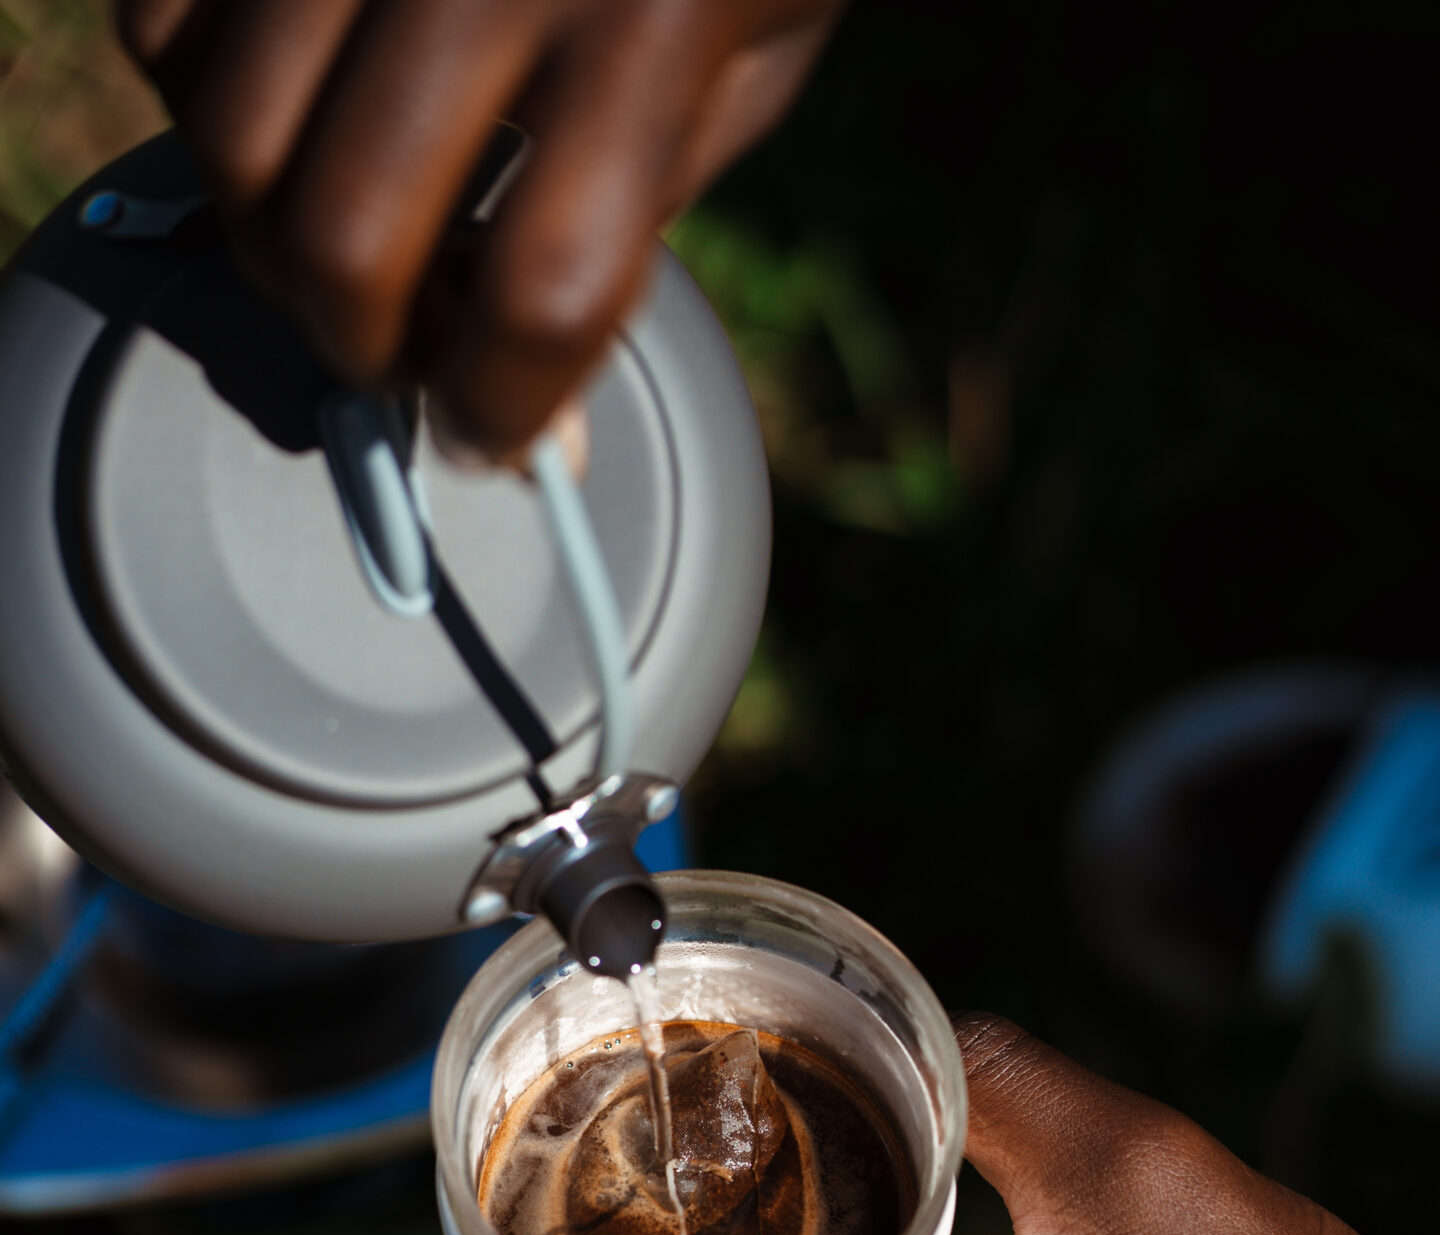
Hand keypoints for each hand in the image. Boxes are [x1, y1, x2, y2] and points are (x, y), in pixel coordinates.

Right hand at [116, 0, 842, 453]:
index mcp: (650, 19)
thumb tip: (543, 429)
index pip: (536, 295)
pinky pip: (163, 28)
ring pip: (229, 140)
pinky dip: (208, 105)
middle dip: (363, 346)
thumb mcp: (744, 71)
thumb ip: (636, 230)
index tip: (491, 434)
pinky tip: (295, 114)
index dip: (500, 409)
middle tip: (401, 354)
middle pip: (345, 236)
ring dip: (274, 240)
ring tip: (348, 237)